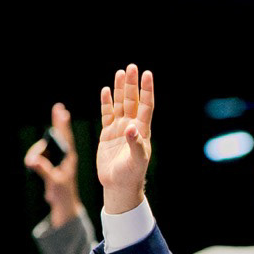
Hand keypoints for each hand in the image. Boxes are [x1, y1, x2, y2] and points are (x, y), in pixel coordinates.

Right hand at [24, 103, 82, 227]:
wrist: (63, 203)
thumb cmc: (63, 193)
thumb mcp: (54, 182)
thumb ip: (43, 171)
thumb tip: (33, 161)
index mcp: (69, 158)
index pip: (65, 137)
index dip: (62, 124)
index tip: (62, 110)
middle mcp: (63, 156)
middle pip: (55, 138)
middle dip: (53, 128)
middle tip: (56, 114)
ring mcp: (56, 159)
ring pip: (42, 149)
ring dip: (35, 154)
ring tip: (33, 166)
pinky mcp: (49, 163)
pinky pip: (39, 155)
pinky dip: (34, 159)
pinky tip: (33, 164)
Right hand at [97, 64, 153, 214]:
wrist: (118, 185)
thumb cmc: (131, 174)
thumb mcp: (137, 160)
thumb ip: (135, 143)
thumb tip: (131, 127)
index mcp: (142, 130)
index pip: (146, 105)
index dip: (147, 90)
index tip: (148, 74)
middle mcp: (131, 126)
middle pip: (132, 101)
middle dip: (132, 84)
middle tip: (131, 67)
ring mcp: (119, 129)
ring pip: (120, 104)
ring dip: (120, 89)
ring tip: (120, 73)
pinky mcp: (107, 134)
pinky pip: (106, 114)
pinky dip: (106, 103)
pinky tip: (106, 91)